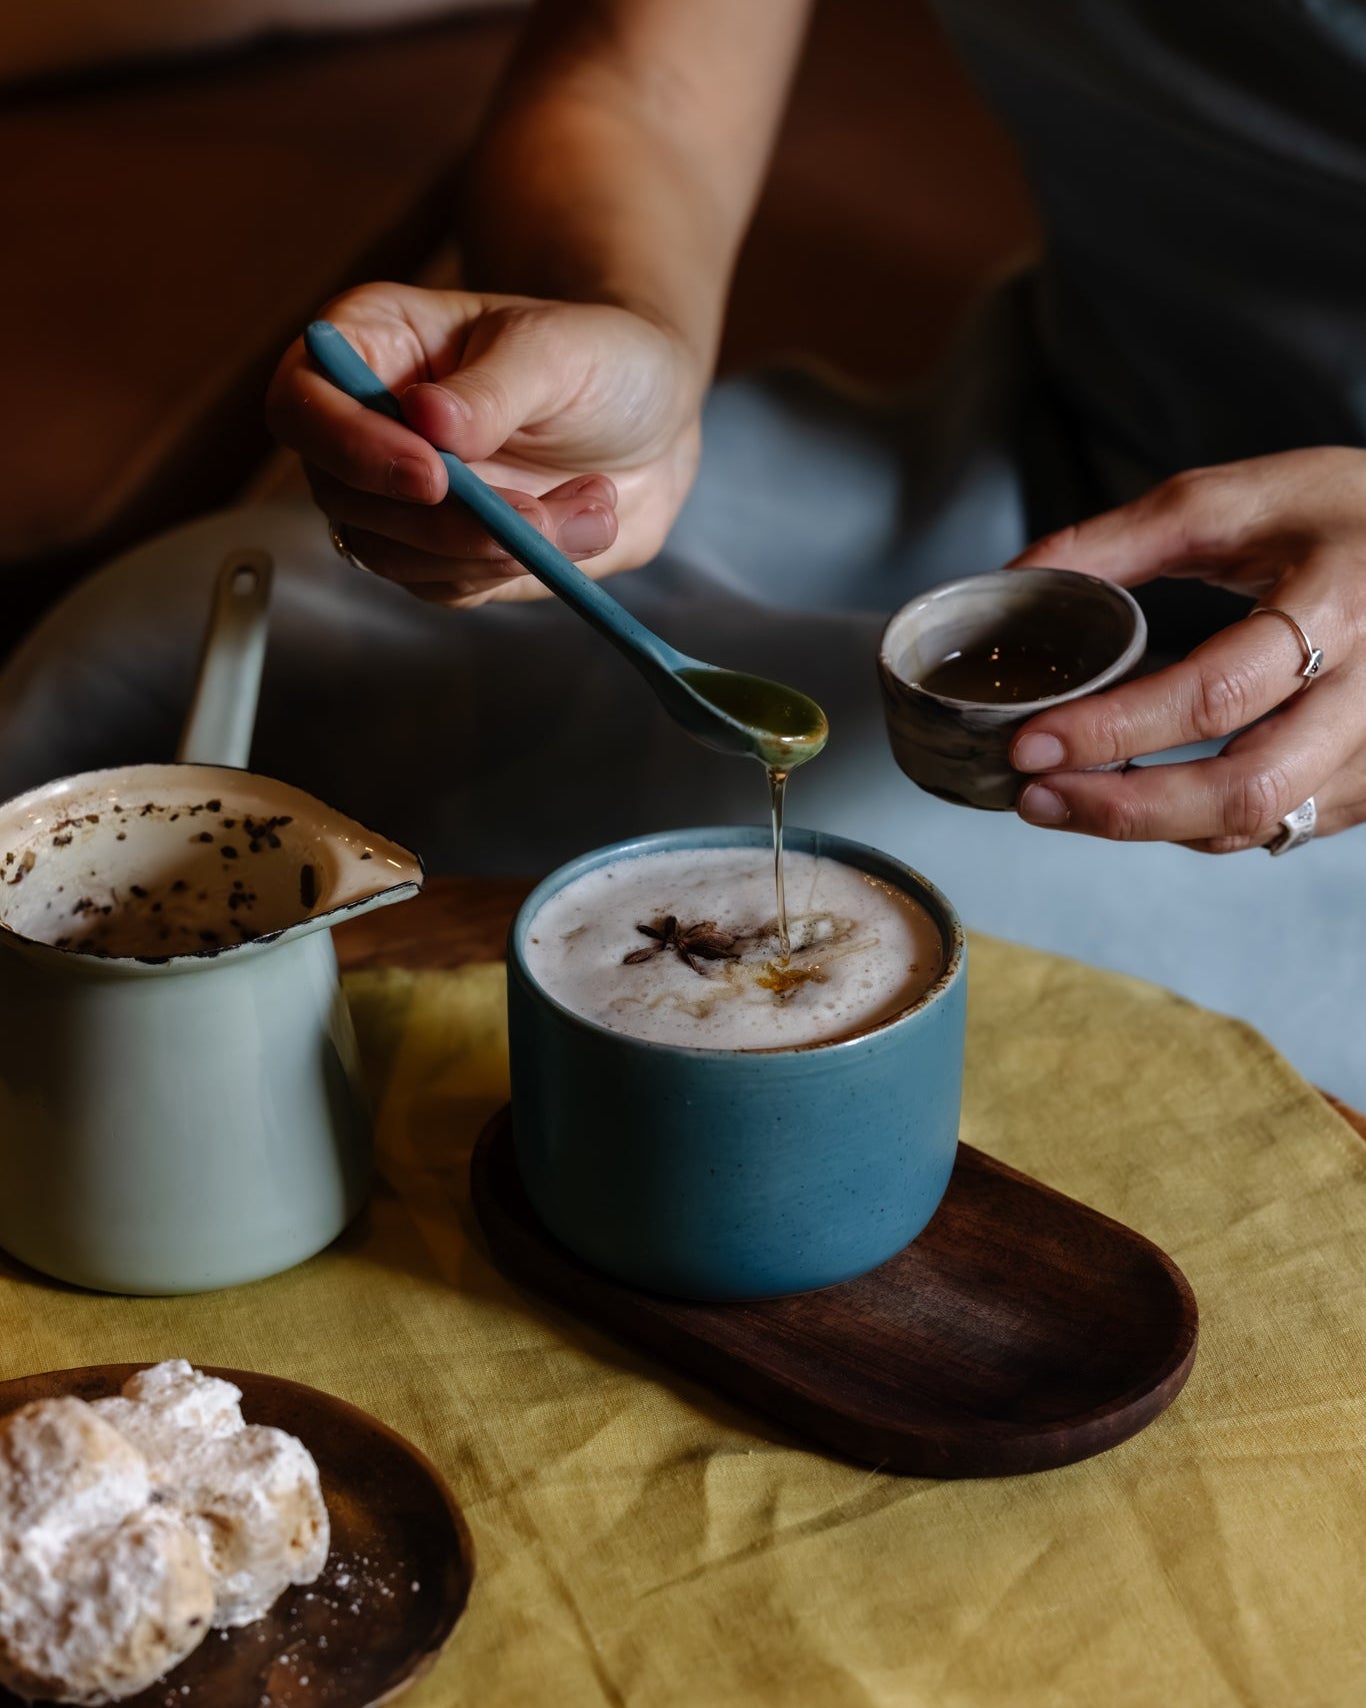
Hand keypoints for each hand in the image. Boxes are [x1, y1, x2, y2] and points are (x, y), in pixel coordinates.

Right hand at [266, 282, 705, 606]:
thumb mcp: (558, 351)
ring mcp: (397, 499)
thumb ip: (493, 389)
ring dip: (493, 551)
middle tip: (540, 514)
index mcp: (372, 346)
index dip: (350, 447)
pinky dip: (515, 570)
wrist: (653, 421)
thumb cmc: (597, 357)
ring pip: (394, 556)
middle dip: (447, 521)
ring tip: (590, 506)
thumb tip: (427, 420)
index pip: (301, 403)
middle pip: (343, 497)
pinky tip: (583, 525)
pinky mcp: (440, 554)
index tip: (434, 476)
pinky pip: (447, 586)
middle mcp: (366, 427)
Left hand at [1007, 448, 1365, 850]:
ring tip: (1067, 803)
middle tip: (1039, 796)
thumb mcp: (1234, 499)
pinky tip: (1142, 801)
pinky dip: (1200, 826)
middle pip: (1245, 790)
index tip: (1031, 742)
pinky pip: (1279, 827)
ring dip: (1152, 827)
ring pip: (1260, 823)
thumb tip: (1020, 581)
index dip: (1114, 729)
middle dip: (1126, 808)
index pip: (1216, 694)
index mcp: (1338, 603)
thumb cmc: (1340, 512)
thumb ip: (1122, 540)